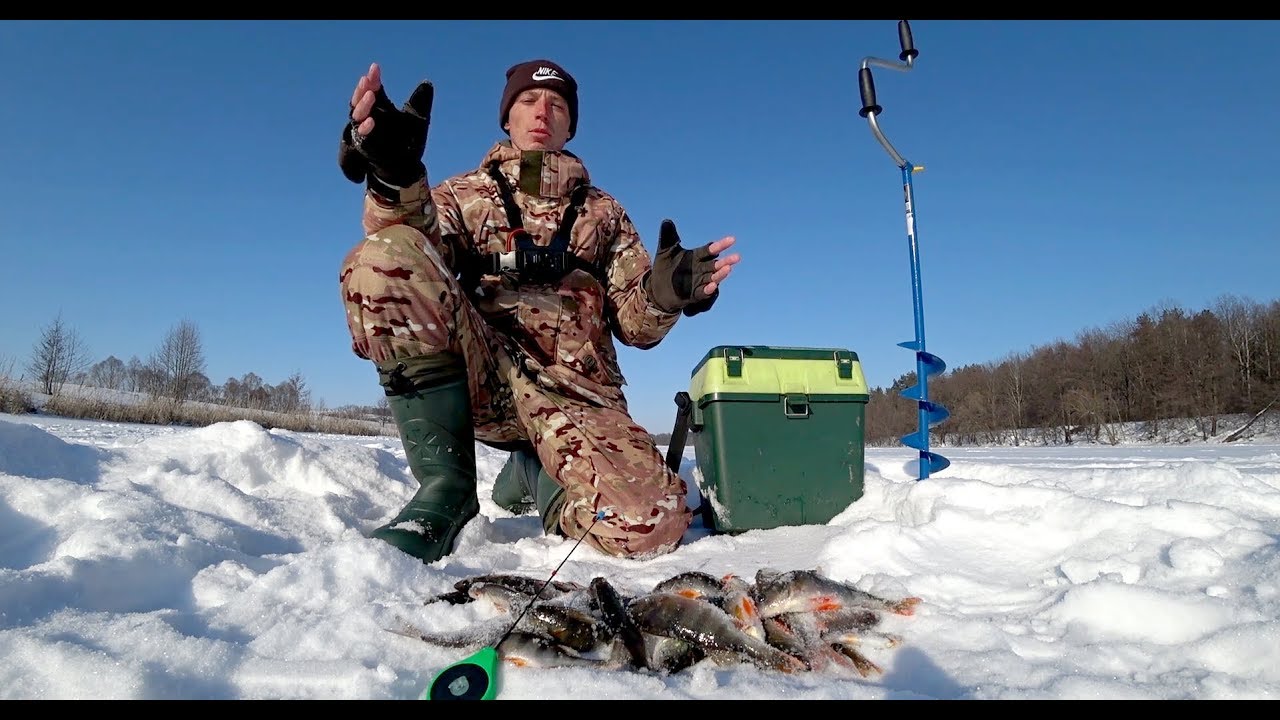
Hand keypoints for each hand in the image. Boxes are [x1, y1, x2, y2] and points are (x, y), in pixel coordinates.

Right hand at [338, 62, 433, 187]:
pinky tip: (372, 122)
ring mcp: (366, 132)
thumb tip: (427, 83)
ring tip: (370, 94)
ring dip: (362, 105)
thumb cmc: (409, 142)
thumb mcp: (417, 119)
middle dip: (363, 89)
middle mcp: (370, 117)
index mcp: (380, 108)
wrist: (408, 167)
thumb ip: (420, 102)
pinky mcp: (366, 147)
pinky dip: (366, 129)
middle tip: (367, 78)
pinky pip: (362, 137)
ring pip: (357, 116)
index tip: (375, 68)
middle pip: (360, 100)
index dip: (372, 79)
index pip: (372, 89)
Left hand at [646, 219, 740, 316]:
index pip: (710, 250)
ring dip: (720, 274)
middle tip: (736, 257)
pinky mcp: (693, 294)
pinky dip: (708, 289)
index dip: (720, 245)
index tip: (732, 240)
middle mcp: (700, 269)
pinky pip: (702, 292)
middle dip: (725, 261)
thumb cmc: (664, 267)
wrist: (657, 288)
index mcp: (696, 257)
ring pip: (712, 278)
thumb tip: (666, 221)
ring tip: (728, 269)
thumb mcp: (664, 251)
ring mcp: (698, 282)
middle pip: (715, 265)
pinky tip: (712, 285)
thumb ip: (668, 237)